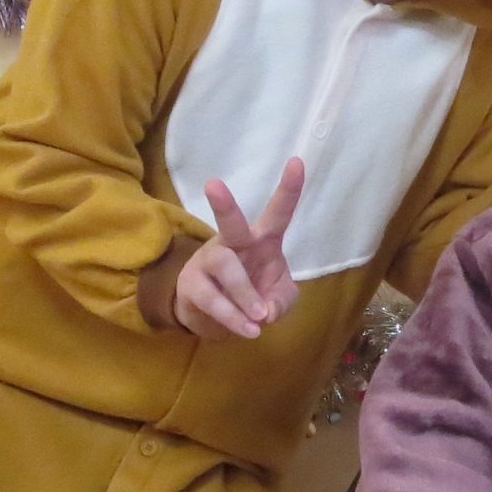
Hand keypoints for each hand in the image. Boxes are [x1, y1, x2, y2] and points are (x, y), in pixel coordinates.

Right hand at [149, 159, 304, 339]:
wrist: (213, 315)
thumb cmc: (253, 294)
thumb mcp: (278, 299)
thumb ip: (281, 302)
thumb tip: (265, 312)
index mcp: (261, 240)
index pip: (277, 212)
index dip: (289, 189)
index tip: (298, 161)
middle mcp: (233, 243)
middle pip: (230, 223)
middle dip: (223, 205)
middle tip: (213, 185)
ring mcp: (209, 261)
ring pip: (226, 268)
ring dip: (244, 294)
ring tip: (258, 317)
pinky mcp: (193, 285)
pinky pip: (213, 300)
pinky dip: (234, 317)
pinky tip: (249, 330)